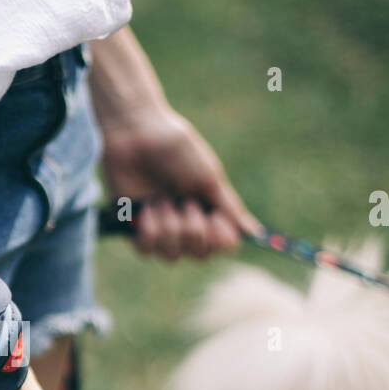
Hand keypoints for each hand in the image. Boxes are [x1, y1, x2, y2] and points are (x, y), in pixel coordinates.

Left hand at [100, 104, 261, 258]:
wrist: (138, 133)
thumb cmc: (177, 150)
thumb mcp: (209, 178)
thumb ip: (229, 208)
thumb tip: (254, 232)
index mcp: (208, 209)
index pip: (222, 245)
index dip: (220, 239)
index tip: (215, 218)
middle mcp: (186, 222)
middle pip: (199, 255)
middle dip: (194, 231)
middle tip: (185, 202)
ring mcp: (160, 226)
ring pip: (172, 256)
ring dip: (170, 228)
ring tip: (162, 200)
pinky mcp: (133, 227)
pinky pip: (146, 250)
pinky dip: (149, 231)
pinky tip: (147, 208)